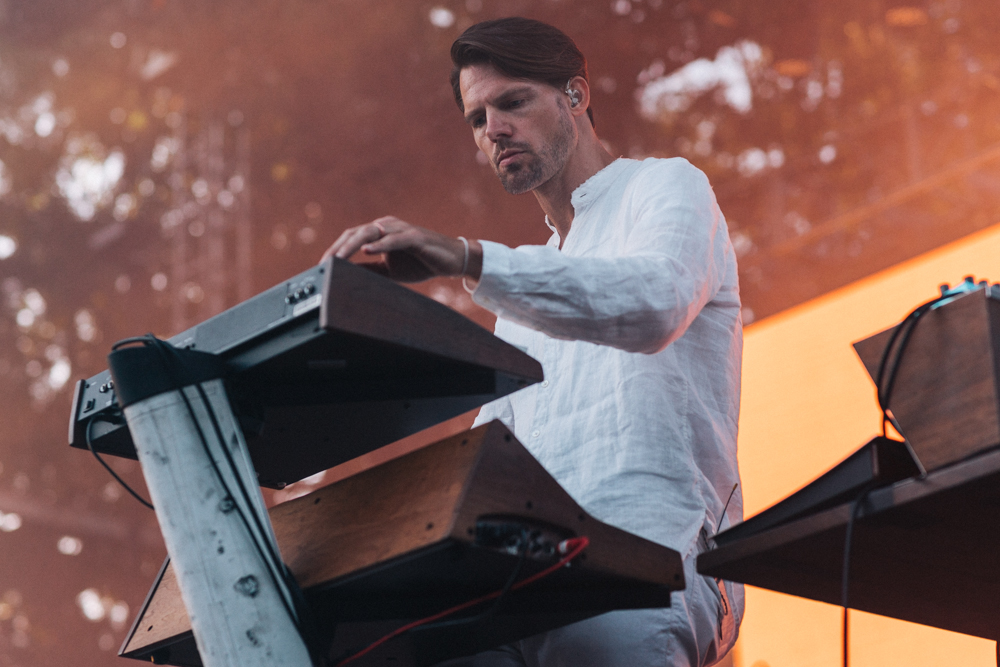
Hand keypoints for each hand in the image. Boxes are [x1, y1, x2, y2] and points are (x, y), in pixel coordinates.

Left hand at [320, 216, 482, 283]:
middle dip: (338, 247)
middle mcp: (387, 226)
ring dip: (352, 245)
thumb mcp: (389, 271)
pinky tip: (366, 251)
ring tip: (339, 257)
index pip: (351, 237)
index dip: (335, 249)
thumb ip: (369, 270)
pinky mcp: (414, 236)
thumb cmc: (420, 262)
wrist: (451, 261)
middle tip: (325, 263)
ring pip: (371, 232)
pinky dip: (379, 244)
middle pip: (356, 232)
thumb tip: (346, 276)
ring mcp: (400, 229)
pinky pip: (393, 239)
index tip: (321, 265)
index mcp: (380, 232)